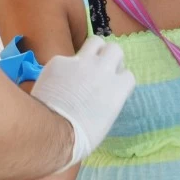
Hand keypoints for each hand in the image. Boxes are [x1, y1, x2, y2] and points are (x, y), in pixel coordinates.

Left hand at [31, 37, 134, 168]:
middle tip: (101, 69)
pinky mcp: (59, 61)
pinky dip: (63, 68)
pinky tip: (56, 81)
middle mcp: (103, 69)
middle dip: (110, 57)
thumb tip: (102, 95)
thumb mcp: (105, 119)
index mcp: (117, 87)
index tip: (112, 87)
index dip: (119, 80)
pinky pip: (66, 59)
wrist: (51, 131)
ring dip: (93, 51)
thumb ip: (108, 99)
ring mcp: (80, 63)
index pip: (128, 75)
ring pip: (95, 42)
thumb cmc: (80, 137)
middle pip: (115, 49)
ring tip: (84, 63)